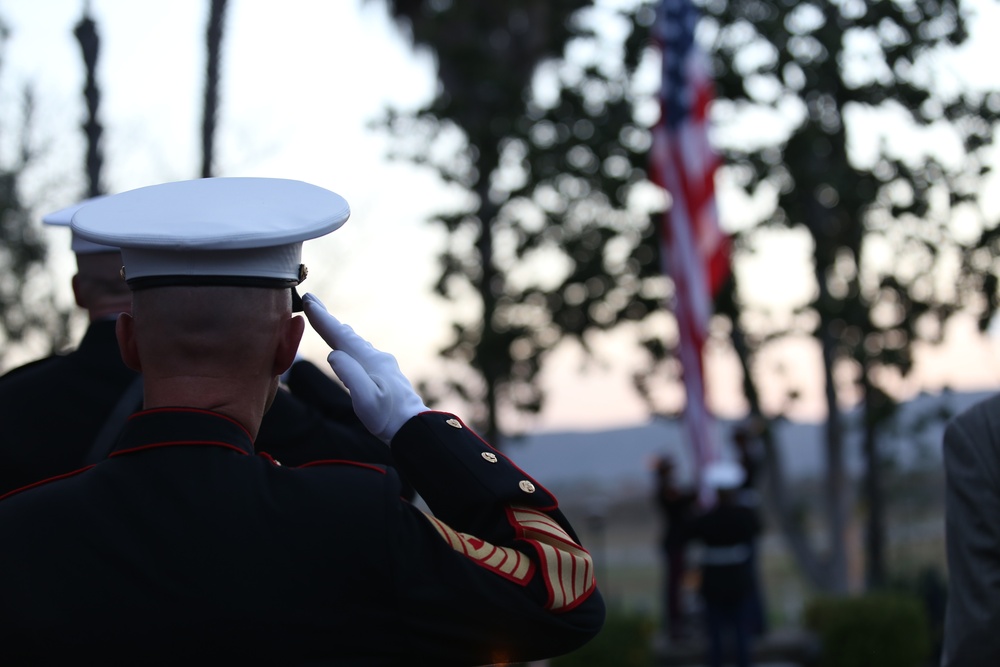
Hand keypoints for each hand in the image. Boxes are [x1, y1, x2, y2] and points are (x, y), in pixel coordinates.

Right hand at [302, 293, 429, 443]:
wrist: (414, 429)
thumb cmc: (388, 417)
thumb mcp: (365, 398)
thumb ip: (349, 374)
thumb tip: (333, 354)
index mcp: (370, 361)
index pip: (341, 336)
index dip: (323, 319)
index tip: (308, 300)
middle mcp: (376, 358)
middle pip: (346, 335)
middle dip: (327, 320)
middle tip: (311, 301)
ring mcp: (381, 366)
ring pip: (354, 343)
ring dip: (338, 331)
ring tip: (326, 320)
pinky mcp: (383, 375)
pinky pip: (360, 353)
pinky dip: (349, 344)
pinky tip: (349, 348)